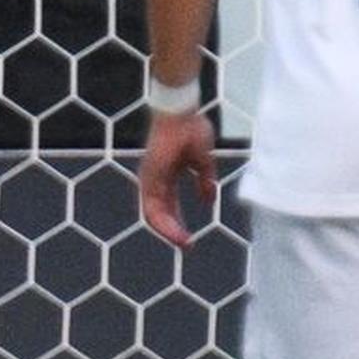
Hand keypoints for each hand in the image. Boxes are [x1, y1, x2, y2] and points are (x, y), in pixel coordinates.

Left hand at [137, 104, 213, 246]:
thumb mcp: (202, 161)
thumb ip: (204, 180)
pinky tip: (177, 231)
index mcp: (165, 178)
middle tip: (187, 247)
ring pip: (153, 214)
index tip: (190, 239)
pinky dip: (164, 221)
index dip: (177, 224)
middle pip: (158, 215)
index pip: (168, 208)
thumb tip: (208, 200)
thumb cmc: (190, 129)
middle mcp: (154, 181)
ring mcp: (150, 178)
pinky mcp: (150, 175)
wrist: (181, 112)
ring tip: (184, 243)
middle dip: (173, 233)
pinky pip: (152, 205)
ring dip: (169, 231)